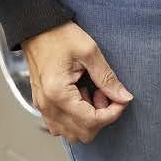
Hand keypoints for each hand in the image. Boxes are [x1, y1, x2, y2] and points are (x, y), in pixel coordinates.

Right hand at [22, 21, 132, 142]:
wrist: (36, 27)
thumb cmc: (58, 35)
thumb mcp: (89, 52)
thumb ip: (107, 77)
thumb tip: (124, 97)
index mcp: (58, 94)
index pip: (91, 121)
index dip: (112, 114)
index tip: (122, 100)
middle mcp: (48, 106)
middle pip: (82, 133)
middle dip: (100, 117)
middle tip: (105, 93)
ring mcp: (43, 107)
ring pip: (71, 133)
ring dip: (88, 119)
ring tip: (93, 93)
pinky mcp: (43, 104)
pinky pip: (61, 124)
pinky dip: (76, 116)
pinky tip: (81, 96)